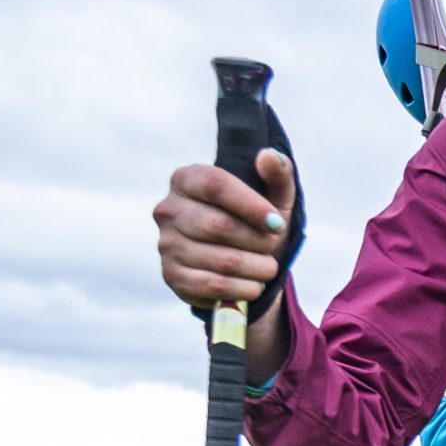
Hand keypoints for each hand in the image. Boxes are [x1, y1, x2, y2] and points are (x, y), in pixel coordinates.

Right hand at [152, 147, 295, 377]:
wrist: (242, 264)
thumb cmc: (256, 223)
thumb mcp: (274, 197)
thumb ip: (278, 174)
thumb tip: (269, 156)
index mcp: (186, 179)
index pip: (216, 184)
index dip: (251, 205)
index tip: (277, 223)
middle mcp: (169, 209)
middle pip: (219, 225)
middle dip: (257, 241)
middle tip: (273, 246)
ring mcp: (166, 244)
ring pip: (222, 260)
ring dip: (256, 268)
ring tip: (268, 268)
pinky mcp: (171, 276)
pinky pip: (213, 286)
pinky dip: (243, 289)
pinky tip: (254, 285)